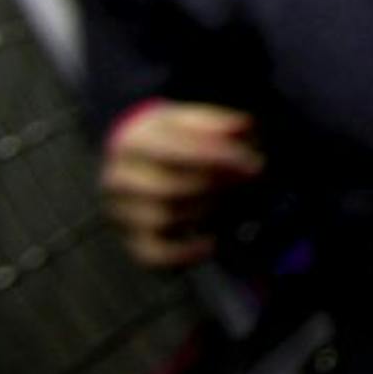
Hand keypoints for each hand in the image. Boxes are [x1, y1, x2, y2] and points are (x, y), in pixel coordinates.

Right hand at [99, 101, 261, 268]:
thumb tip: (241, 127)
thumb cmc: (172, 136)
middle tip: (248, 182)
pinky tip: (211, 243)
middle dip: (216, 186)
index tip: (253, 162)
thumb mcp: (190, 117)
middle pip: (170, 188)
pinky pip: (153, 256)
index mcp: (134, 141)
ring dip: (206, 212)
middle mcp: (119, 179)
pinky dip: (184, 254)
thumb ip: (215, 122)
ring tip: (231, 199)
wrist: (139, 155)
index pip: (177, 151)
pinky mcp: (130, 240)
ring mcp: (121, 213)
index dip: (220, 158)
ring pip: (165, 219)